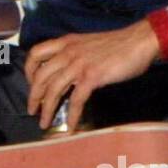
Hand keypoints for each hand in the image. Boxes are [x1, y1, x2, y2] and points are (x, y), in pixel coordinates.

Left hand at [24, 22, 160, 129]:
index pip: (35, 54)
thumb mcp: (87, 44)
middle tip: (32, 110)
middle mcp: (68, 52)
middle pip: (40, 76)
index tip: (31, 84)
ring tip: (44, 122)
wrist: (139, 40)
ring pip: (53, 90)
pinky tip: (71, 127)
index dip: (28, 71)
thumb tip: (65, 74)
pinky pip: (76, 100)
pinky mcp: (92, 76)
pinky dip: (72, 116)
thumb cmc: (117, 44)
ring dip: (46, 109)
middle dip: (33, 96)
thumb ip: (74, 55)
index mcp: (65, 42)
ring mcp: (79, 64)